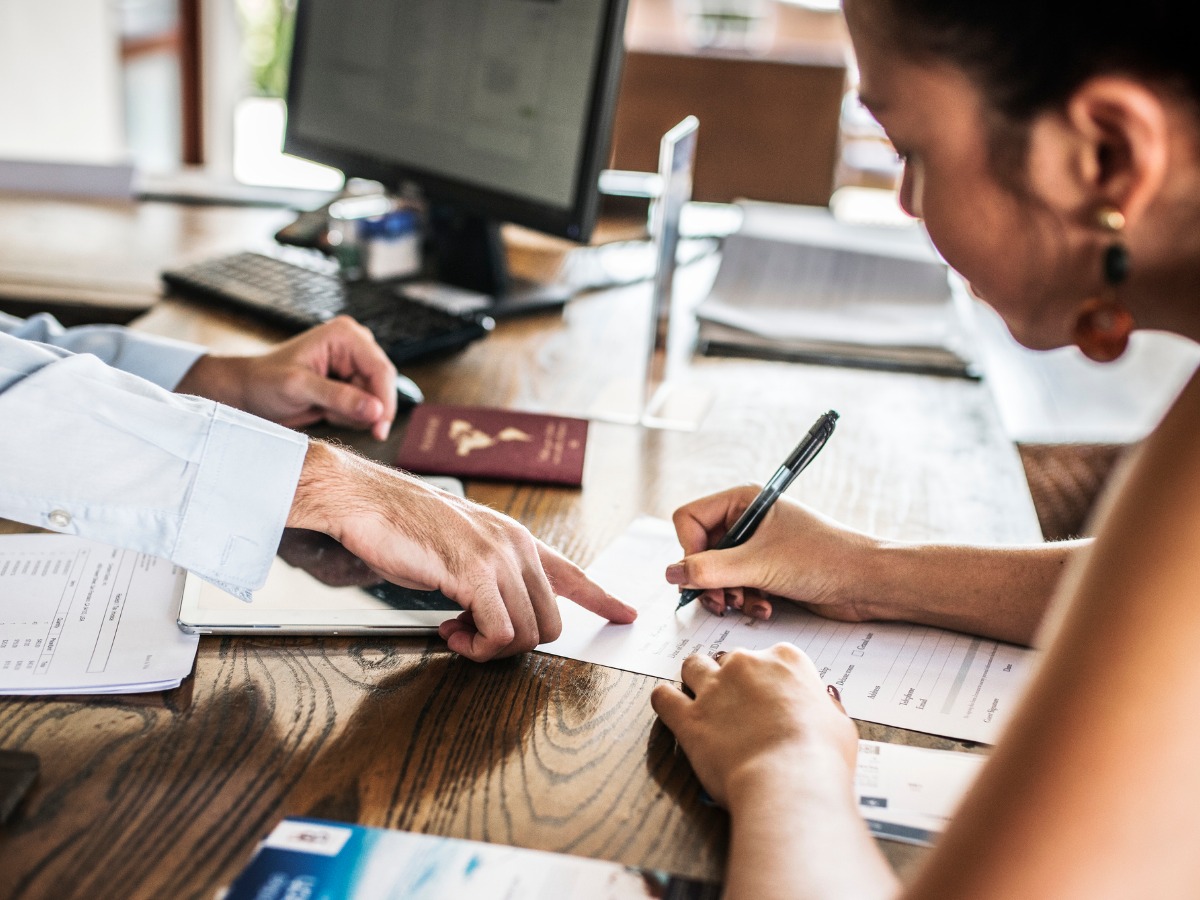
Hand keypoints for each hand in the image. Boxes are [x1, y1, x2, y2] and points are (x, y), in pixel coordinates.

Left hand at [176, 316, 398, 438]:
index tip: (380, 428)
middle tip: (340, 420)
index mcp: (345, 335)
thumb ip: (339, 397)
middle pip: (382, 385)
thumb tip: (376, 410)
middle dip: (365, 408)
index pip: (381, 369)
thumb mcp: (299, 388)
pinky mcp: (350, 382)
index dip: (385, 401)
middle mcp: (354, 346)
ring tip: (323, 409)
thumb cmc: (264, 382)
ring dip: (354, 413)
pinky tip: (326, 410)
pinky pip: (365, 406)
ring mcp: (353, 365)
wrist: (247, 392)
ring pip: (375, 398)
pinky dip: (349, 415)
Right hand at [287, 442, 637, 661]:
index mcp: (516, 538)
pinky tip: (450, 632)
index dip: (602, 599)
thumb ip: (485, 577)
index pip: (573, 573)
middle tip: (472, 639)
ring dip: (490, 649)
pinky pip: (500, 633)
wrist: (365, 501)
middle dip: (515, 644)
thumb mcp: (457, 550)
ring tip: (456, 633)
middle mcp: (516, 545)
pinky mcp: (475, 573)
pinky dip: (477, 647)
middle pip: (550, 621)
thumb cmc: (402, 526)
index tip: (627, 614)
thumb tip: (492, 617)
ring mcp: (498, 557)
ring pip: (528, 632)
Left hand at [650, 645, 856, 807]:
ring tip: (702, 699)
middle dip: (733, 680)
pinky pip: (663, 696)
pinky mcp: (688, 716)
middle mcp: (746, 664)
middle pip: (731, 660)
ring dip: (696, 679)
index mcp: (786, 660)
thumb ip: (825, 706)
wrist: (789, 781)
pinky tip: (671, 707)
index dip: (770, 680)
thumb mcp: (839, 725)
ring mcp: (714, 688)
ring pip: (693, 666)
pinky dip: (665, 699)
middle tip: (739, 707)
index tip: (771, 698)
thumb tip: (822, 702)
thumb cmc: (821, 757)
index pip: (772, 657)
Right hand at [666, 486, 876, 620]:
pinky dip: (747, 601)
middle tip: (723, 601)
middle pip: (700, 551)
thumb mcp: (758, 564)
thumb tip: (671, 574)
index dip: (689, 550)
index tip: (700, 574)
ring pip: (717, 574)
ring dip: (729, 595)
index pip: (689, 520)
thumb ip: (709, 570)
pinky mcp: (769, 572)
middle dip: (710, 580)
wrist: (868, 582)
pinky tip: (766, 608)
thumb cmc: (823, 558)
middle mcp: (747, 521)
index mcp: (744, 501)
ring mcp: (758, 548)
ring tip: (749, 605)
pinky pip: (738, 588)